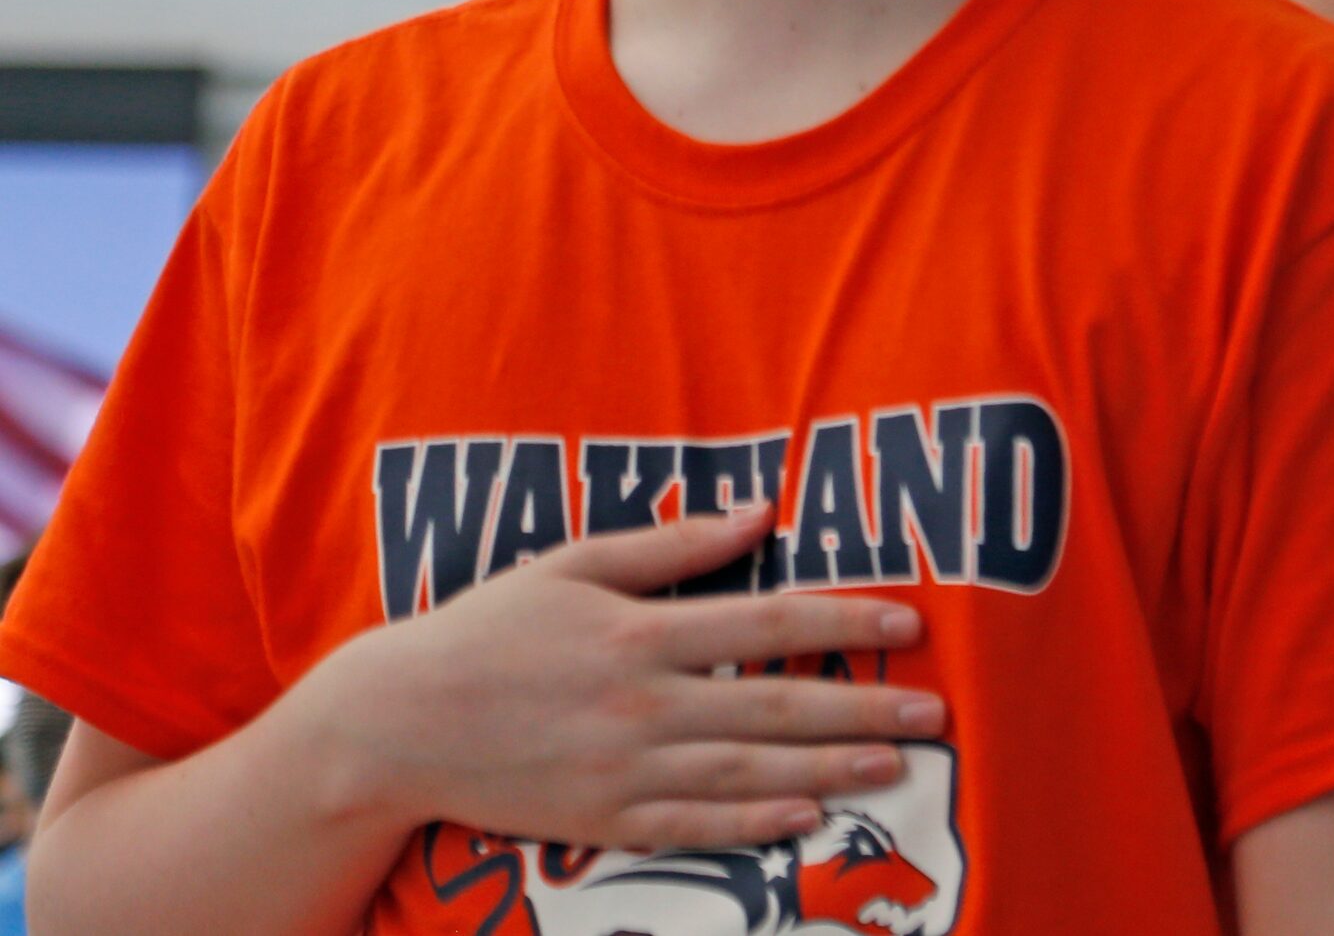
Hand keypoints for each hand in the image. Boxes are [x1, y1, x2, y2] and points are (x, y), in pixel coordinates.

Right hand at [305, 505, 940, 850]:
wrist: (395, 725)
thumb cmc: (488, 630)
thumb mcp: (574, 564)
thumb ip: (673, 545)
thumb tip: (761, 511)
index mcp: (640, 632)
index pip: (766, 622)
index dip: (843, 622)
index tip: (910, 624)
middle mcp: (642, 703)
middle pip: (775, 704)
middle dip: (863, 709)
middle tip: (935, 712)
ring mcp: (624, 769)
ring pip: (748, 768)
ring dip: (829, 769)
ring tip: (896, 767)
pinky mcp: (603, 821)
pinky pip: (694, 825)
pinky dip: (754, 821)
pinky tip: (806, 817)